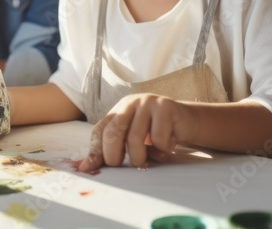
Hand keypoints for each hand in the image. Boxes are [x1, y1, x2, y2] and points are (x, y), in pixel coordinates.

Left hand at [78, 94, 196, 171]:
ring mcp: (147, 102)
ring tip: (149, 159)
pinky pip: (158, 137)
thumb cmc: (157, 133)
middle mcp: (130, 103)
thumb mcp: (133, 140)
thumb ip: (111, 149)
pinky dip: (163, 149)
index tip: (90, 170)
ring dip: (141, 157)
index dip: (94, 151)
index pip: (99, 130)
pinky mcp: (165, 106)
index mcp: (118, 110)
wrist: (187, 121)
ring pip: (135, 138)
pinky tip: (168, 145)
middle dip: (114, 156)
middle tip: (121, 166)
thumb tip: (84, 168)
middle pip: (113, 132)